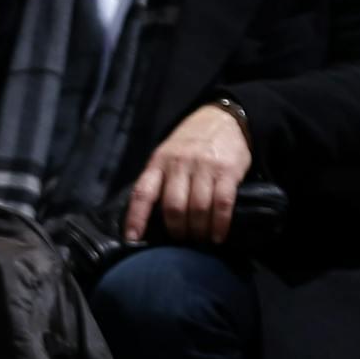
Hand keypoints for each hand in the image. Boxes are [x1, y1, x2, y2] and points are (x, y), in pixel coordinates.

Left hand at [124, 105, 253, 243]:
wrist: (222, 118)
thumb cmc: (190, 144)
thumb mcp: (167, 156)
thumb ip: (159, 181)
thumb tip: (149, 219)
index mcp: (159, 162)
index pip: (143, 192)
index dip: (136, 217)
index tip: (132, 239)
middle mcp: (179, 164)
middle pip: (173, 207)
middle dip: (177, 231)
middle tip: (182, 240)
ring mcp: (204, 166)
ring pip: (197, 209)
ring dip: (198, 231)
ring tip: (200, 239)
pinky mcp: (227, 171)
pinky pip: (222, 204)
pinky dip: (219, 224)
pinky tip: (218, 236)